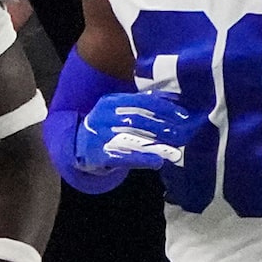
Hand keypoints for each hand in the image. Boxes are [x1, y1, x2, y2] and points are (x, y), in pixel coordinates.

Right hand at [74, 91, 207, 172]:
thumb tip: (173, 99)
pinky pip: (123, 156)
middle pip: (139, 119)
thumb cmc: (107, 126)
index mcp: (111, 101)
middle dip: (164, 126)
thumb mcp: (119, 109)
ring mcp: (99, 135)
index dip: (165, 108)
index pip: (142, 101)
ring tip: (175, 147)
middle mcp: (103, 115)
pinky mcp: (98, 154)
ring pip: (132, 137)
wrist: (78, 146)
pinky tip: (158, 161)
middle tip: (183, 133)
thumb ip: (142, 104)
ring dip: (156, 142)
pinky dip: (142, 159)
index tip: (184, 116)